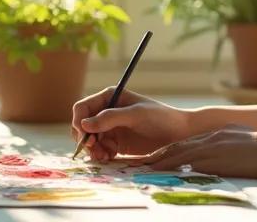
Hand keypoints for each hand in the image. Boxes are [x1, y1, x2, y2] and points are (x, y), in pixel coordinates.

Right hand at [71, 87, 195, 162]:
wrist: (177, 132)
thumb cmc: (158, 116)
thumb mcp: (135, 115)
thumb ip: (110, 118)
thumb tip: (84, 125)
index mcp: (108, 98)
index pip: (83, 108)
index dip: (79, 121)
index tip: (84, 135)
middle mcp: (105, 112)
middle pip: (82, 125)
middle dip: (84, 138)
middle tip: (93, 149)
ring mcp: (110, 128)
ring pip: (89, 140)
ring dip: (92, 149)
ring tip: (103, 156)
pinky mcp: (115, 143)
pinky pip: (99, 149)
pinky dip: (100, 154)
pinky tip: (108, 158)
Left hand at [131, 126, 256, 178]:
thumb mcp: (247, 142)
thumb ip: (233, 146)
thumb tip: (227, 155)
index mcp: (219, 134)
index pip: (188, 143)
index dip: (170, 151)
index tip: (156, 158)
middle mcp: (211, 137)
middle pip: (177, 146)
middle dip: (157, 155)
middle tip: (140, 163)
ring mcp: (211, 146)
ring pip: (177, 153)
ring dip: (158, 161)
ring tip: (141, 169)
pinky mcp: (214, 157)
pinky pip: (186, 163)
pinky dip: (170, 167)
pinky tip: (158, 173)